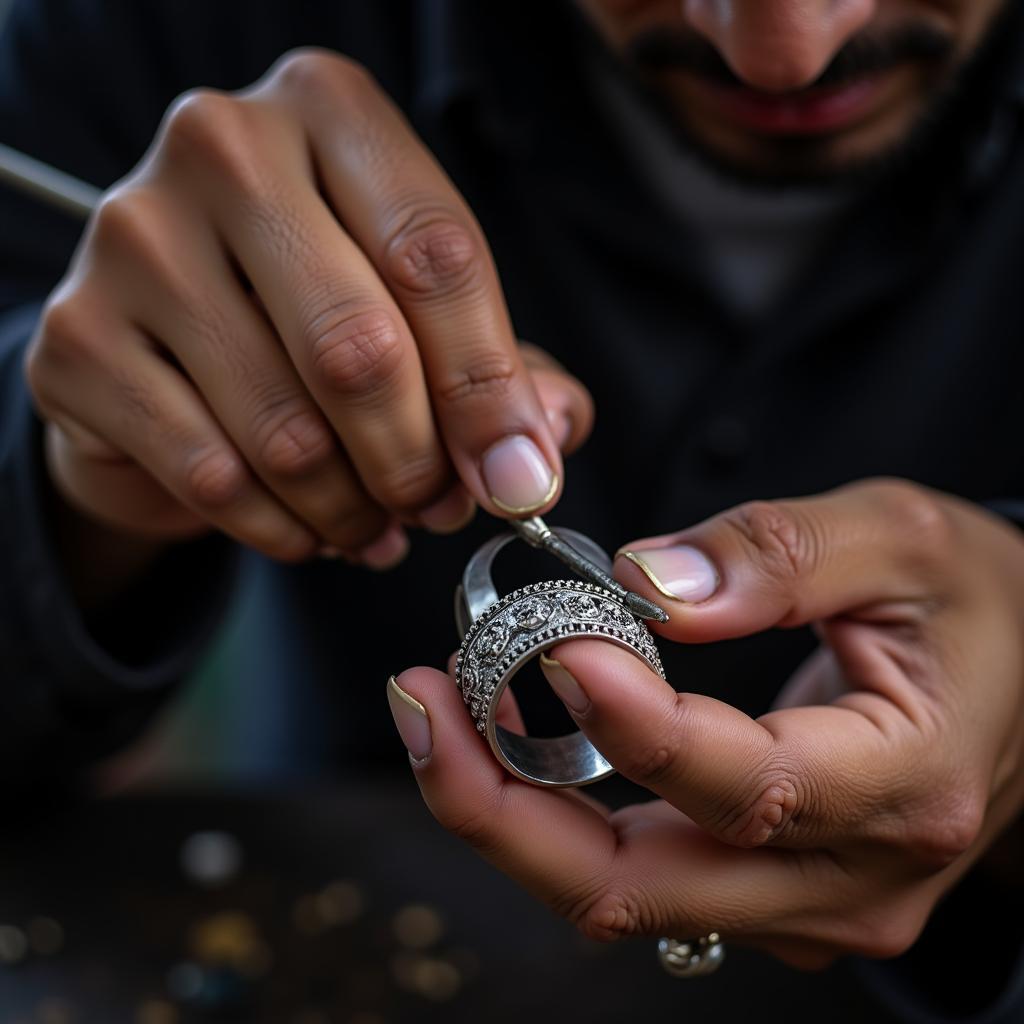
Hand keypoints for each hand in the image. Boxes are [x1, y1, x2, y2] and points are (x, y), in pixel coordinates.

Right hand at [24, 50, 590, 568]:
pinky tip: (309, 530)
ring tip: (376, 523)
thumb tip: (535, 455)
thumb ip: (499, 371)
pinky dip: (282, 528)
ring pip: (288, 430)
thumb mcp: (423, 314)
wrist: (171, 338)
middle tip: (437, 507)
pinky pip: (214, 475)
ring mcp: (135, 238)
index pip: (435, 254)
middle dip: (418, 463)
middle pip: (360, 347)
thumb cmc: (315, 312)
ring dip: (354, 509)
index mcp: (329, 113)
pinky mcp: (76, 339)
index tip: (518, 480)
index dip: (490, 391)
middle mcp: (223, 149)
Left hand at [392, 479, 1023, 966]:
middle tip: (419, 704)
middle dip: (503, 805)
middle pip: (640, 883)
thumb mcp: (903, 538)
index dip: (636, 723)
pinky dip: (556, 815)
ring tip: (437, 713)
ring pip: (621, 893)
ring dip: (511, 812)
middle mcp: (848, 875)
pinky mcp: (768, 892)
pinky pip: (638, 876)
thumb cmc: (981, 605)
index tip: (554, 645)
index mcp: (906, 782)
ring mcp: (803, 902)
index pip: (745, 782)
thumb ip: (777, 554)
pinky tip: (508, 739)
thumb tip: (644, 586)